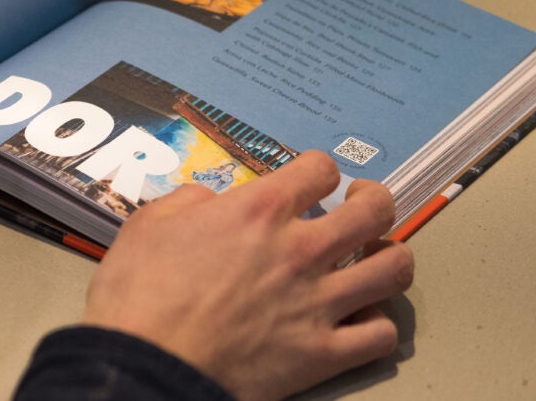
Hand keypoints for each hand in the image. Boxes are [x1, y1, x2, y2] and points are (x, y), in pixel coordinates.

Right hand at [82, 151, 413, 400]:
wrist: (146, 365)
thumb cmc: (140, 297)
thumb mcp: (149, 225)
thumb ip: (187, 202)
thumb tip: (208, 202)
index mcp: (259, 211)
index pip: (319, 170)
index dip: (319, 170)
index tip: (313, 180)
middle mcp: (300, 250)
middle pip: (374, 211)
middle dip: (375, 200)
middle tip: (364, 203)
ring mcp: (317, 303)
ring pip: (394, 269)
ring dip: (391, 257)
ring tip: (377, 257)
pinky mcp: (321, 354)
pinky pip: (380, 335)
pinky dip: (377, 324)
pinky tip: (361, 318)